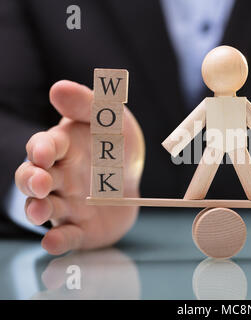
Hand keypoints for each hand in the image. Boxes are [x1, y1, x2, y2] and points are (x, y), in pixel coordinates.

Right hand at [15, 80, 144, 254]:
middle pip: (34, 179)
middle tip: (39, 182)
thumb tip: (58, 88)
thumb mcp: (110, 118)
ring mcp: (67, 203)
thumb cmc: (116, 142)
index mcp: (64, 147)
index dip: (43, 148)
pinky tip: (54, 242)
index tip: (45, 151)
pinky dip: (58, 240)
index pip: (46, 146)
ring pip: (44, 207)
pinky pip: (66, 235)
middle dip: (32, 180)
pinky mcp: (79, 227)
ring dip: (37, 209)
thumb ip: (88, 104)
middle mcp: (59, 176)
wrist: (132, 175)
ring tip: (39, 211)